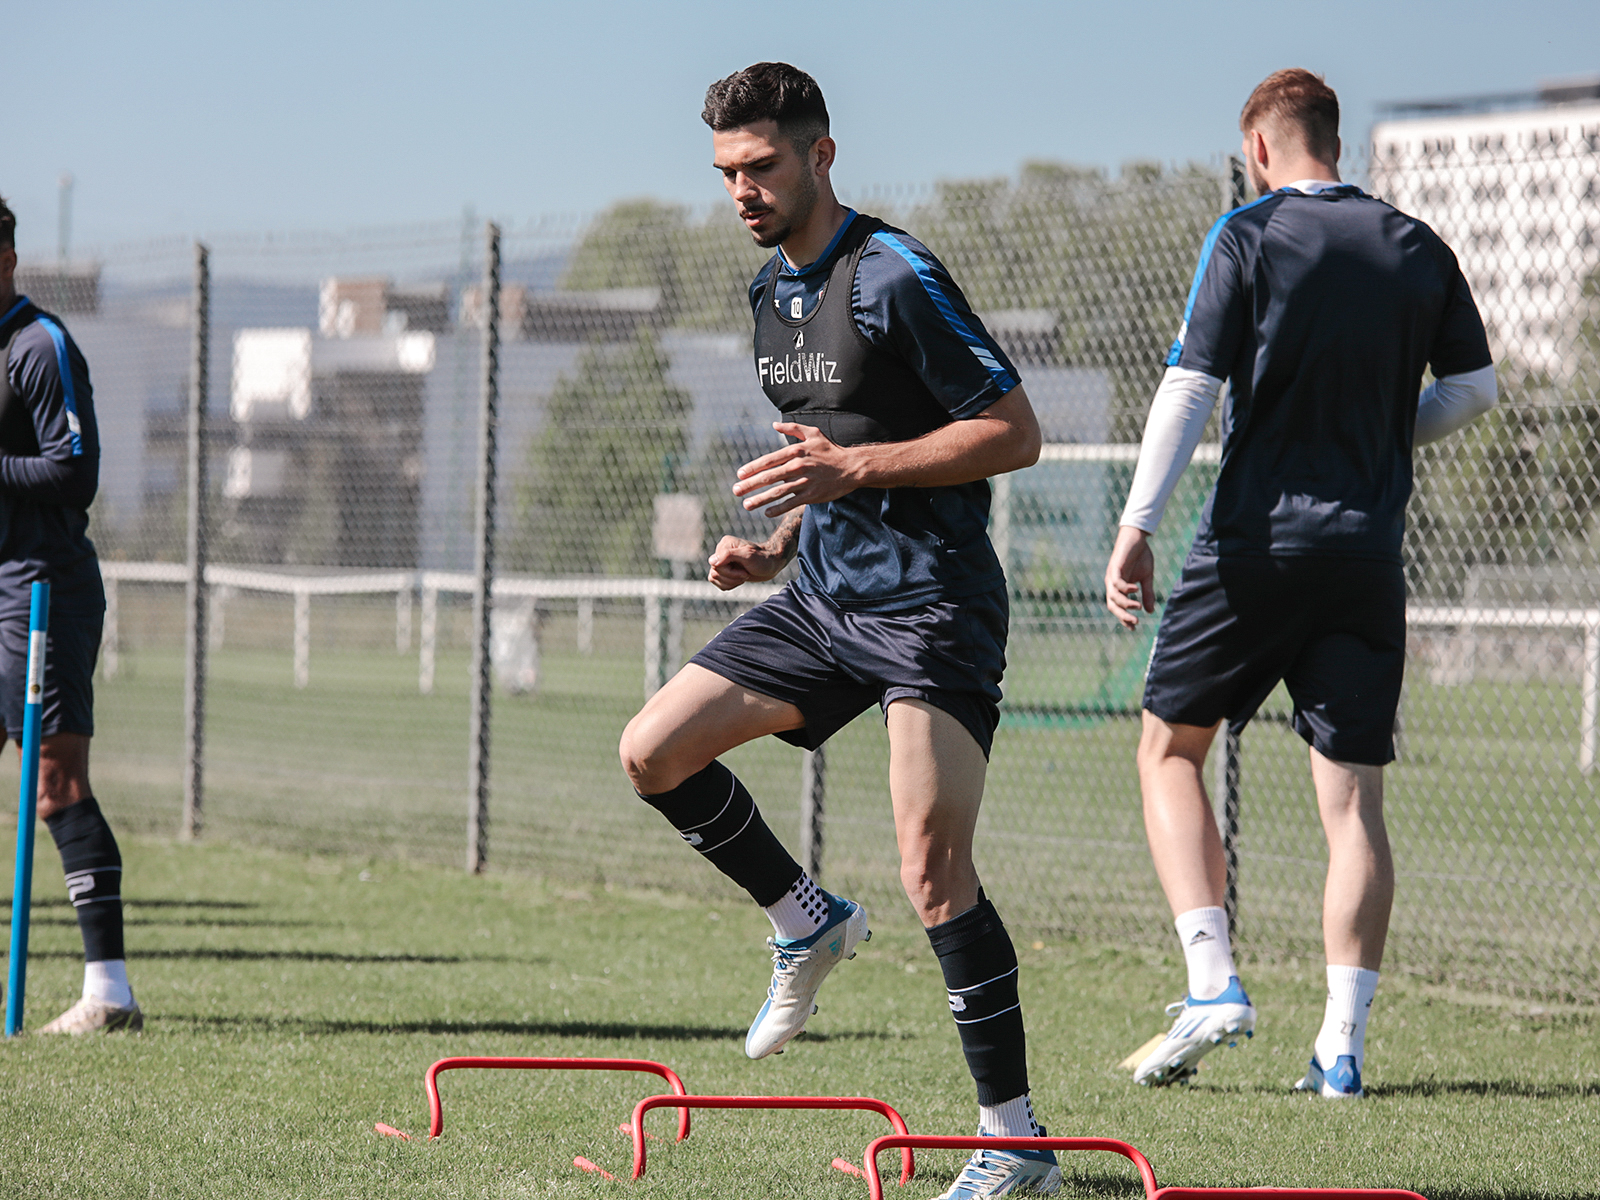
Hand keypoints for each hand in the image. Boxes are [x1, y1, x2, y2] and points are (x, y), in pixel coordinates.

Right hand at [707, 535, 788, 590]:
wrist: (771, 565)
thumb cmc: (762, 559)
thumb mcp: (748, 556)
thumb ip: (728, 555)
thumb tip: (711, 561)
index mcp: (725, 545)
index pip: (716, 565)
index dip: (730, 572)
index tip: (745, 570)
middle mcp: (721, 552)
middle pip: (715, 573)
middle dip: (732, 577)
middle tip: (746, 574)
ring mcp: (722, 562)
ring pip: (714, 578)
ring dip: (731, 582)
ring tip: (743, 576)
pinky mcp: (724, 571)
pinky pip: (717, 583)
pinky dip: (728, 585)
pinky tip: (739, 580)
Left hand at [731, 422, 860, 516]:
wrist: (851, 467)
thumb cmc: (830, 450)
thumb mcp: (813, 433)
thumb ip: (792, 429)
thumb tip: (774, 425)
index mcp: (795, 451)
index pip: (768, 461)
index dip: (752, 468)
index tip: (739, 475)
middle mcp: (797, 466)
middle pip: (769, 477)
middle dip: (750, 485)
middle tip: (736, 491)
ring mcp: (804, 482)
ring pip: (777, 492)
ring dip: (760, 499)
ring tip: (746, 505)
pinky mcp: (811, 495)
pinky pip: (791, 503)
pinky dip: (778, 509)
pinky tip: (767, 513)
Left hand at [1105, 525, 1155, 629]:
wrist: (1137, 538)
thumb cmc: (1140, 556)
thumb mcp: (1146, 578)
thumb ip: (1147, 594)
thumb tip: (1150, 611)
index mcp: (1119, 588)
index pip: (1118, 607)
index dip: (1124, 618)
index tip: (1134, 628)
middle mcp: (1112, 584)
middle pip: (1112, 605)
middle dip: (1122, 615)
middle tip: (1135, 623)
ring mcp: (1112, 576)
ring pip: (1113, 596)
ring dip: (1125, 603)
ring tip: (1137, 606)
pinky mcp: (1115, 567)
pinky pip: (1116, 582)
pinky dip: (1125, 588)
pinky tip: (1136, 590)